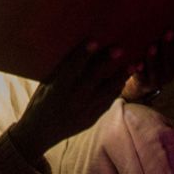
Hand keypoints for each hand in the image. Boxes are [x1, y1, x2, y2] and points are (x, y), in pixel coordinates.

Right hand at [8, 38, 127, 162]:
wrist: (40, 132)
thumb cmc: (41, 102)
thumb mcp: (46, 85)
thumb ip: (62, 71)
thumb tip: (81, 52)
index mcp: (57, 89)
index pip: (72, 68)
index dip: (83, 54)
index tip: (94, 40)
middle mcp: (72, 100)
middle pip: (93, 78)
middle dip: (107, 63)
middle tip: (120, 49)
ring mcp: (84, 111)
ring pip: (106, 92)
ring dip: (120, 77)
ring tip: (133, 65)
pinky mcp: (91, 119)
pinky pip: (107, 103)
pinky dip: (116, 91)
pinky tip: (123, 80)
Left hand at [121, 34, 173, 101]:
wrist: (141, 85)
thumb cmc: (152, 61)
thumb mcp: (162, 52)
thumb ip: (166, 39)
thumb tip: (169, 9)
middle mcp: (169, 72)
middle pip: (170, 59)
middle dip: (169, 46)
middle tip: (167, 33)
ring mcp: (157, 80)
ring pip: (157, 69)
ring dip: (154, 58)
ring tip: (152, 47)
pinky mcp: (143, 85)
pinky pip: (141, 78)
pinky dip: (139, 71)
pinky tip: (136, 64)